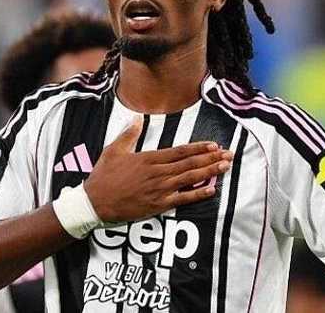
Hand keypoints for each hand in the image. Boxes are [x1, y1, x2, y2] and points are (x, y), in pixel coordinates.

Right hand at [84, 116, 232, 221]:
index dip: (198, 148)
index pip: (180, 151)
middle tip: (229, 154)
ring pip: (189, 178)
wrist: (95, 202)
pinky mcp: (158, 205)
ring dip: (209, 172)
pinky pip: (183, 199)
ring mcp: (159, 190)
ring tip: (225, 167)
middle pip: (190, 163)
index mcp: (149, 158)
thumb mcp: (114, 150)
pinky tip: (211, 189)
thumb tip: (136, 118)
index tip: (213, 144)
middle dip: (211, 158)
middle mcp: (157, 173)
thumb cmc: (104, 176)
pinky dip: (198, 194)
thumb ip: (129, 134)